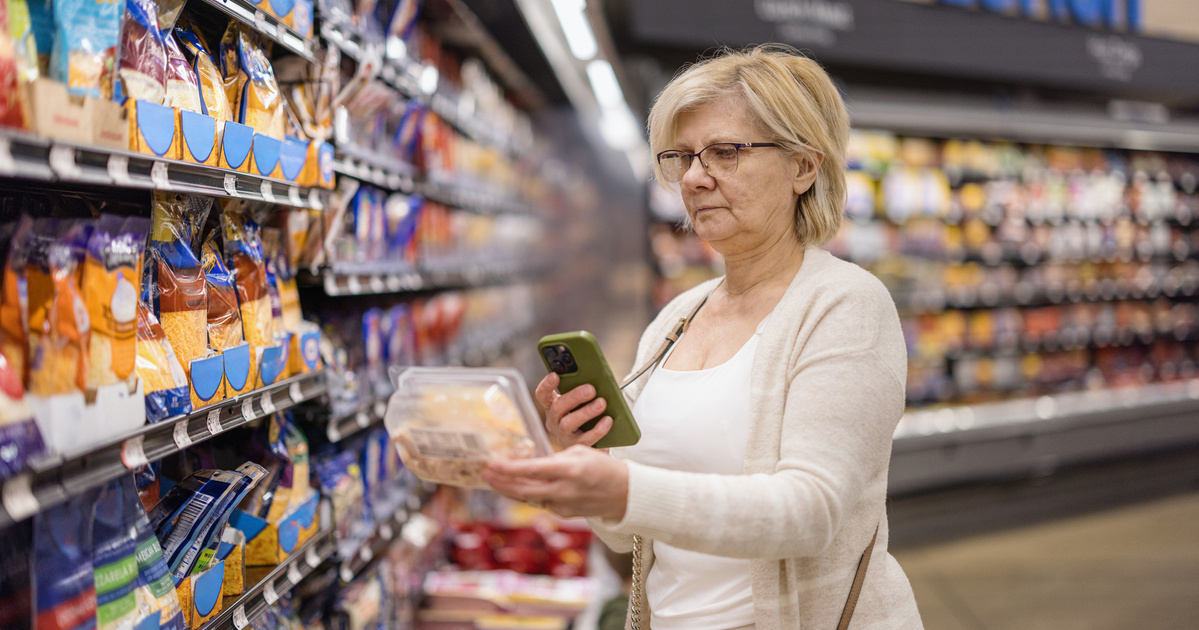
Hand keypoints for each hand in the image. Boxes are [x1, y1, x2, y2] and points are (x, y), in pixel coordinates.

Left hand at [482, 445, 628, 519]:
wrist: (624, 493)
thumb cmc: (602, 467)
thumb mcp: (579, 452)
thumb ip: (554, 457)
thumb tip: (531, 460)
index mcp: (567, 470)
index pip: (531, 470)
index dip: (508, 469)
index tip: (491, 464)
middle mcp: (563, 490)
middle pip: (522, 490)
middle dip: (500, 482)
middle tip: (484, 472)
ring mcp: (562, 505)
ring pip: (529, 497)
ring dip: (511, 488)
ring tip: (496, 478)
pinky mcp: (564, 514)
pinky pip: (541, 502)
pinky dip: (530, 493)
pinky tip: (521, 486)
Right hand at [534, 372, 613, 448]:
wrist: (596, 444)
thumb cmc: (588, 418)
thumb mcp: (583, 403)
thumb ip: (584, 392)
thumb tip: (597, 381)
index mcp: (553, 406)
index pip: (543, 395)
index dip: (546, 385)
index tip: (555, 375)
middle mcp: (554, 421)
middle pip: (557, 407)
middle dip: (574, 396)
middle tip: (591, 389)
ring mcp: (563, 435)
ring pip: (568, 423)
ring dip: (586, 412)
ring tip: (601, 403)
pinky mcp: (576, 447)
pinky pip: (585, 439)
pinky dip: (597, 429)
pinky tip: (608, 420)